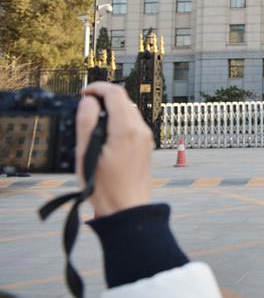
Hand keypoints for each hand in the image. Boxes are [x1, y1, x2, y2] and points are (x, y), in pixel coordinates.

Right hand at [75, 82, 152, 217]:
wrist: (127, 209)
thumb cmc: (105, 187)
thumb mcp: (87, 154)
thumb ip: (87, 123)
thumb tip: (89, 101)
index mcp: (127, 129)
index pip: (115, 93)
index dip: (97, 88)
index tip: (83, 93)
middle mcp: (141, 130)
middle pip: (123, 100)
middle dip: (103, 97)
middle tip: (84, 106)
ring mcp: (146, 138)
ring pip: (129, 112)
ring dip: (111, 109)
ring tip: (92, 121)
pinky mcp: (146, 147)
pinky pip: (133, 125)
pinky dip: (119, 121)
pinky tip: (105, 135)